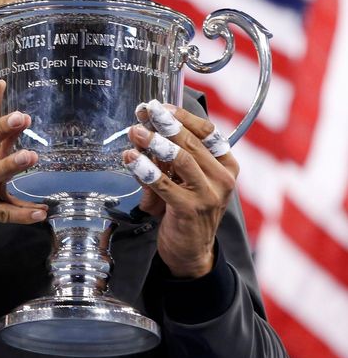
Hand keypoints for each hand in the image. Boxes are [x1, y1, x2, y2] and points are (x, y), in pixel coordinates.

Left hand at [123, 102, 238, 277]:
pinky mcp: (190, 209)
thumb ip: (168, 155)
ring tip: (135, 132)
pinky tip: (130, 158)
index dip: (182, 116)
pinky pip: (164, 184)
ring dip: (154, 143)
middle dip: (165, 125)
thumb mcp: (183, 178)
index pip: (208, 132)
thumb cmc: (185, 208)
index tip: (161, 106)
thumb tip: (144, 127)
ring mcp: (209, 195)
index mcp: (226, 165)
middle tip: (145, 111)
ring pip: (181, 159)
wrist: (190, 251)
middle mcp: (223, 178)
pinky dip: (145, 168)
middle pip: (192, 142)